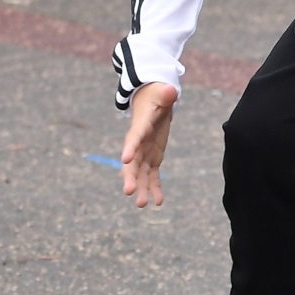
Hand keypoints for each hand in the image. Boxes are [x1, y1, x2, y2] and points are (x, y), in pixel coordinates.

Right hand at [121, 82, 177, 207]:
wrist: (152, 103)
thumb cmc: (157, 97)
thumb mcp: (162, 93)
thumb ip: (165, 94)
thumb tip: (170, 89)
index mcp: (140, 126)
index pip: (134, 137)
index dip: (130, 147)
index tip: (125, 159)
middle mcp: (138, 143)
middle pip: (132, 161)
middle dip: (130, 177)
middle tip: (129, 192)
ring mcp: (144, 152)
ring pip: (140, 173)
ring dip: (141, 188)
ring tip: (142, 204)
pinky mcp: (152, 158)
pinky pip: (152, 175)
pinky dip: (155, 188)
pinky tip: (159, 202)